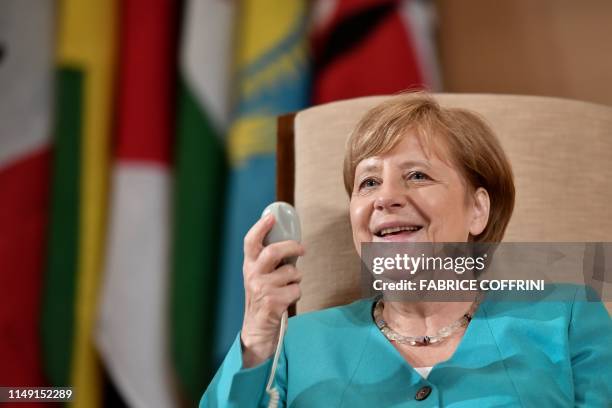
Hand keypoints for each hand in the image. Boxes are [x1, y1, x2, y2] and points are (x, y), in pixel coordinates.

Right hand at [240, 214, 304, 367]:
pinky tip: (287, 300)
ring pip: (291, 272)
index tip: (271, 217)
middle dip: (292, 247)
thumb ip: (269, 263)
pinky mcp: (273, 302)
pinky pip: (296, 290)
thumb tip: (291, 245)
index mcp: (249, 266)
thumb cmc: (263, 301)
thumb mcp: (260, 278)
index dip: (260, 227)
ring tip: (289, 287)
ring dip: (296, 279)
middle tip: (302, 249)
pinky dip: (297, 294)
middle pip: (273, 251)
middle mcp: (252, 275)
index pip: (250, 242)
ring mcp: (261, 289)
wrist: (256, 332)